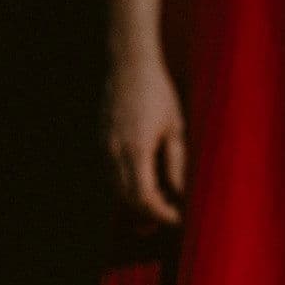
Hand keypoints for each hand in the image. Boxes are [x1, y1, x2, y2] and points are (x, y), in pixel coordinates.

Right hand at [103, 62, 186, 224]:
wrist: (130, 64)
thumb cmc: (159, 94)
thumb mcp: (177, 130)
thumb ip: (177, 165)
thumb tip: (182, 195)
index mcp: (136, 149)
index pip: (144, 197)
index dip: (162, 214)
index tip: (180, 220)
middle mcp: (114, 150)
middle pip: (128, 198)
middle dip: (151, 213)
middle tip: (175, 215)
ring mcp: (104, 145)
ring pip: (117, 188)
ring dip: (139, 201)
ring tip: (166, 202)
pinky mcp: (102, 140)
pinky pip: (113, 173)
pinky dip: (129, 185)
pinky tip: (150, 184)